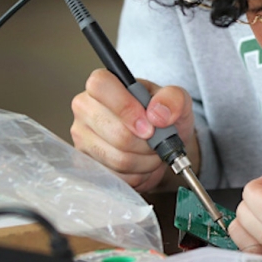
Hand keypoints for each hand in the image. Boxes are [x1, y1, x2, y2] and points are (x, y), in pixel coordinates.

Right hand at [70, 68, 196, 191]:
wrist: (164, 140)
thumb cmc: (164, 114)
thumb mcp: (178, 98)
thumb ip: (173, 98)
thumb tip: (157, 114)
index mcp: (103, 84)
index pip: (100, 86)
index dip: (127, 107)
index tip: (149, 125)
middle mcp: (86, 109)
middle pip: (116, 133)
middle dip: (147, 143)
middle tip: (159, 139)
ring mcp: (83, 138)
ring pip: (119, 158)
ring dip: (146, 160)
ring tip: (154, 151)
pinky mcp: (87, 164)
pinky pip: (117, 177)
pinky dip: (139, 174)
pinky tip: (142, 163)